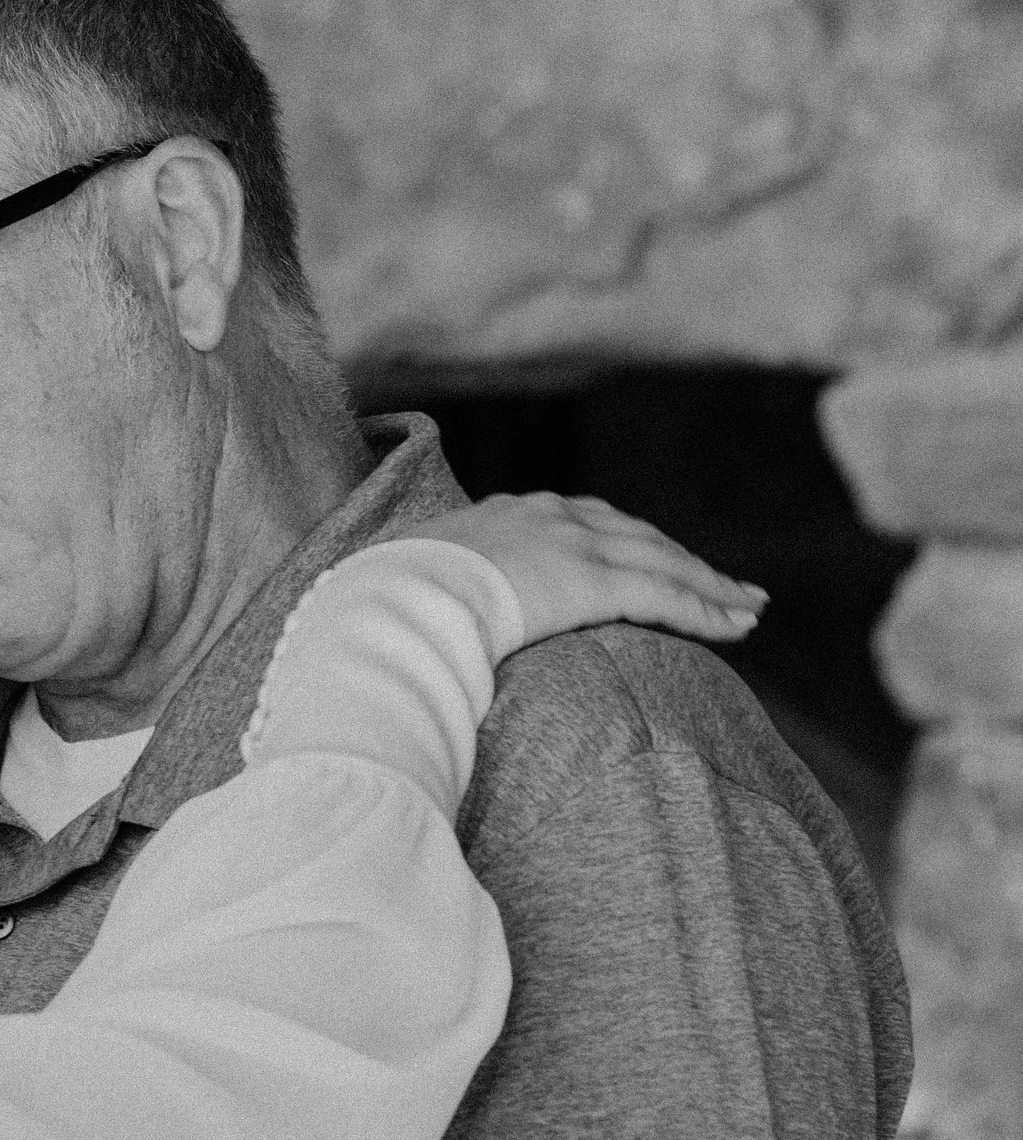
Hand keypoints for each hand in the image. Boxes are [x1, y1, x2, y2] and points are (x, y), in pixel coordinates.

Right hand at [414, 492, 766, 653]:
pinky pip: (667, 597)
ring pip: (666, 564)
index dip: (628, 544)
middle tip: (728, 583)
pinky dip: (708, 611)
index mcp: (512, 514)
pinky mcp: (595, 583)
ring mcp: (577, 546)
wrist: (397, 597)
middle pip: (639, 537)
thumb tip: (421, 625)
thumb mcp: (414, 583)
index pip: (588, 524)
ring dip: (712, 587)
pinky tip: (739, 625)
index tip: (652, 560)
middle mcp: (554, 518)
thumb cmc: (391, 602)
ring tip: (749, 607)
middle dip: (686, 560)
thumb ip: (439, 594)